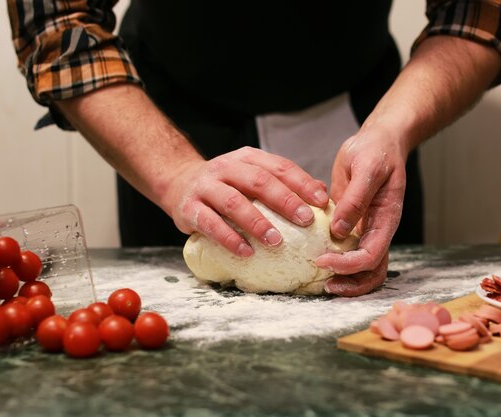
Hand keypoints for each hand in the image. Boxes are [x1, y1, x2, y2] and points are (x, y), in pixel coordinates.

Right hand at [166, 146, 328, 256]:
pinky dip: (229, 239)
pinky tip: (246, 252)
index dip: (302, 182)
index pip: (279, 166)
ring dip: (257, 222)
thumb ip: (283, 183)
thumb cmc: (226, 185)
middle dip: (285, 200)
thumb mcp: (253, 176)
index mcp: (247, 158)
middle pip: (259, 181)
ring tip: (276, 241)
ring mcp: (206, 187)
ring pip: (234, 202)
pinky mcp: (189, 208)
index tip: (322, 200)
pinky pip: (210, 224)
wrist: (178, 183)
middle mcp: (226, 168)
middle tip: (305, 220)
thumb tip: (321, 192)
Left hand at [316, 132, 406, 295]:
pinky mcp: (351, 225)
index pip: (371, 255)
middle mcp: (377, 230)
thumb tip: (339, 231)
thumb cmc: (377, 151)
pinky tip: (314, 259)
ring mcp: (365, 230)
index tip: (322, 260)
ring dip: (344, 279)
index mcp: (386, 219)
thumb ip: (356, 199)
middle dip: (350, 283)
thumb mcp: (368, 169)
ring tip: (320, 282)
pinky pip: (346, 251)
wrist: (378, 142)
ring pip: (361, 268)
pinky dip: (335, 261)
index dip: (348, 264)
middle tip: (323, 284)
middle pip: (371, 272)